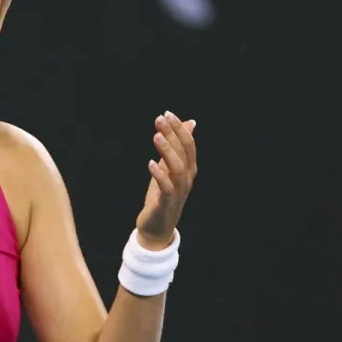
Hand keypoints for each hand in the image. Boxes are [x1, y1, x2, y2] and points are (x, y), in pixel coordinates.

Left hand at [135, 111, 197, 247]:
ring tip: (156, 136)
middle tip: (160, 118)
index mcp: (189, 169)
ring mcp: (178, 192)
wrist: (157, 228)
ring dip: (167, 150)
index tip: (168, 114)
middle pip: (184, 152)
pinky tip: (151, 163)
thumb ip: (178, 147)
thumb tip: (190, 123)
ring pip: (177, 168)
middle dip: (173, 134)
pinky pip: (166, 187)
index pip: (188, 144)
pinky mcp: (166, 203)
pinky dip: (160, 175)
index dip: (180, 129)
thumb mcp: (170, 168)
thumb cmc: (162, 197)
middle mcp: (187, 179)